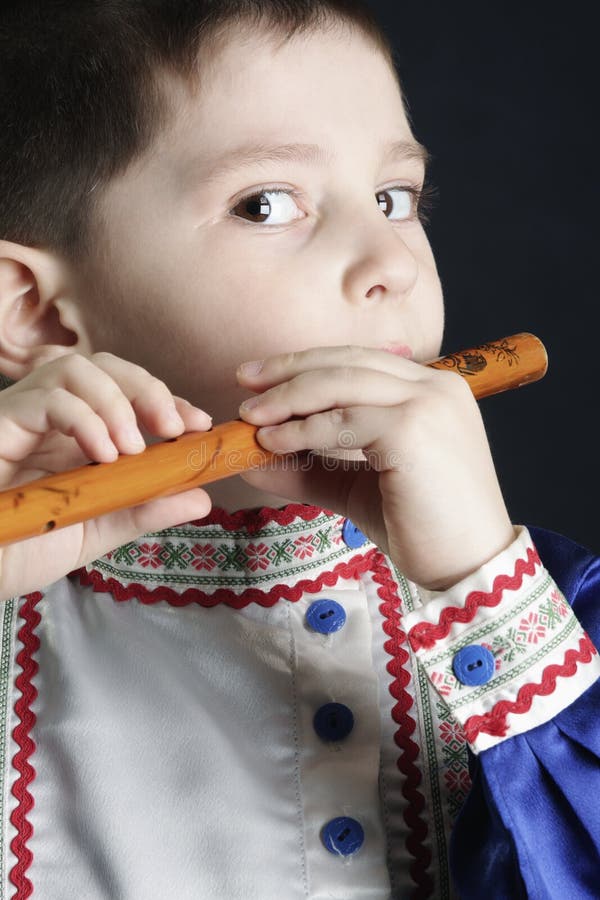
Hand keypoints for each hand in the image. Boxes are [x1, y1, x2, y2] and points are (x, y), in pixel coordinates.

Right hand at [0, 353, 211, 601]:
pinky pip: (45, 399)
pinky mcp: (0, 424)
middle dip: (147, 389)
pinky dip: (83, 418)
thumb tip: (202, 498)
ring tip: (131, 448)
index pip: (126, 392)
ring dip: (116, 401)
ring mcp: (23, 416)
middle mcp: (50, 417)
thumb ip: (144, 510)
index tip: (198, 424)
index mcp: (76, 434)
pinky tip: (101, 455)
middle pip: (103, 366)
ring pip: (74, 369)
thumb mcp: (97, 530)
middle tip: (173, 428)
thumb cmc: (23, 548)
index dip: (165, 400)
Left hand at [236, 346, 515, 590]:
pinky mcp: (412, 429)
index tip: (262, 377)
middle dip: (289, 370)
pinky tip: (274, 441)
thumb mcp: (356, 488)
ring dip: (288, 398)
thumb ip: (310, 467)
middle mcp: (435, 386)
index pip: (359, 362)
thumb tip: (251, 460)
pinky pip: (343, 419)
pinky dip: (303, 429)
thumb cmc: (422, 528)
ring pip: (341, 383)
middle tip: (244, 382)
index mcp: (431, 391)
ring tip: (251, 416)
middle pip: (347, 362)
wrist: (470, 568)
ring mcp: (427, 403)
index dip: (307, 364)